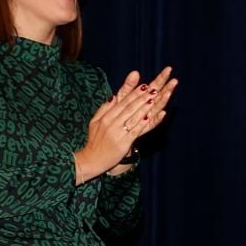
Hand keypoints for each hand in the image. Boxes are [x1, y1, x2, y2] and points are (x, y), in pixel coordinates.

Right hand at [75, 67, 173, 184]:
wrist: (91, 160)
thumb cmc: (95, 141)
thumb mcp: (94, 122)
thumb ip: (104, 109)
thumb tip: (113, 97)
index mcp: (105, 117)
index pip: (122, 102)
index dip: (133, 93)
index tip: (143, 86)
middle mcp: (111, 122)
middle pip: (129, 107)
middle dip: (141, 97)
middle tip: (153, 88)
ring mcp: (117, 132)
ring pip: (133, 117)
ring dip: (144, 106)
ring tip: (154, 98)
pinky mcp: (123, 142)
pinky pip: (135, 130)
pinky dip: (143, 122)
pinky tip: (150, 116)